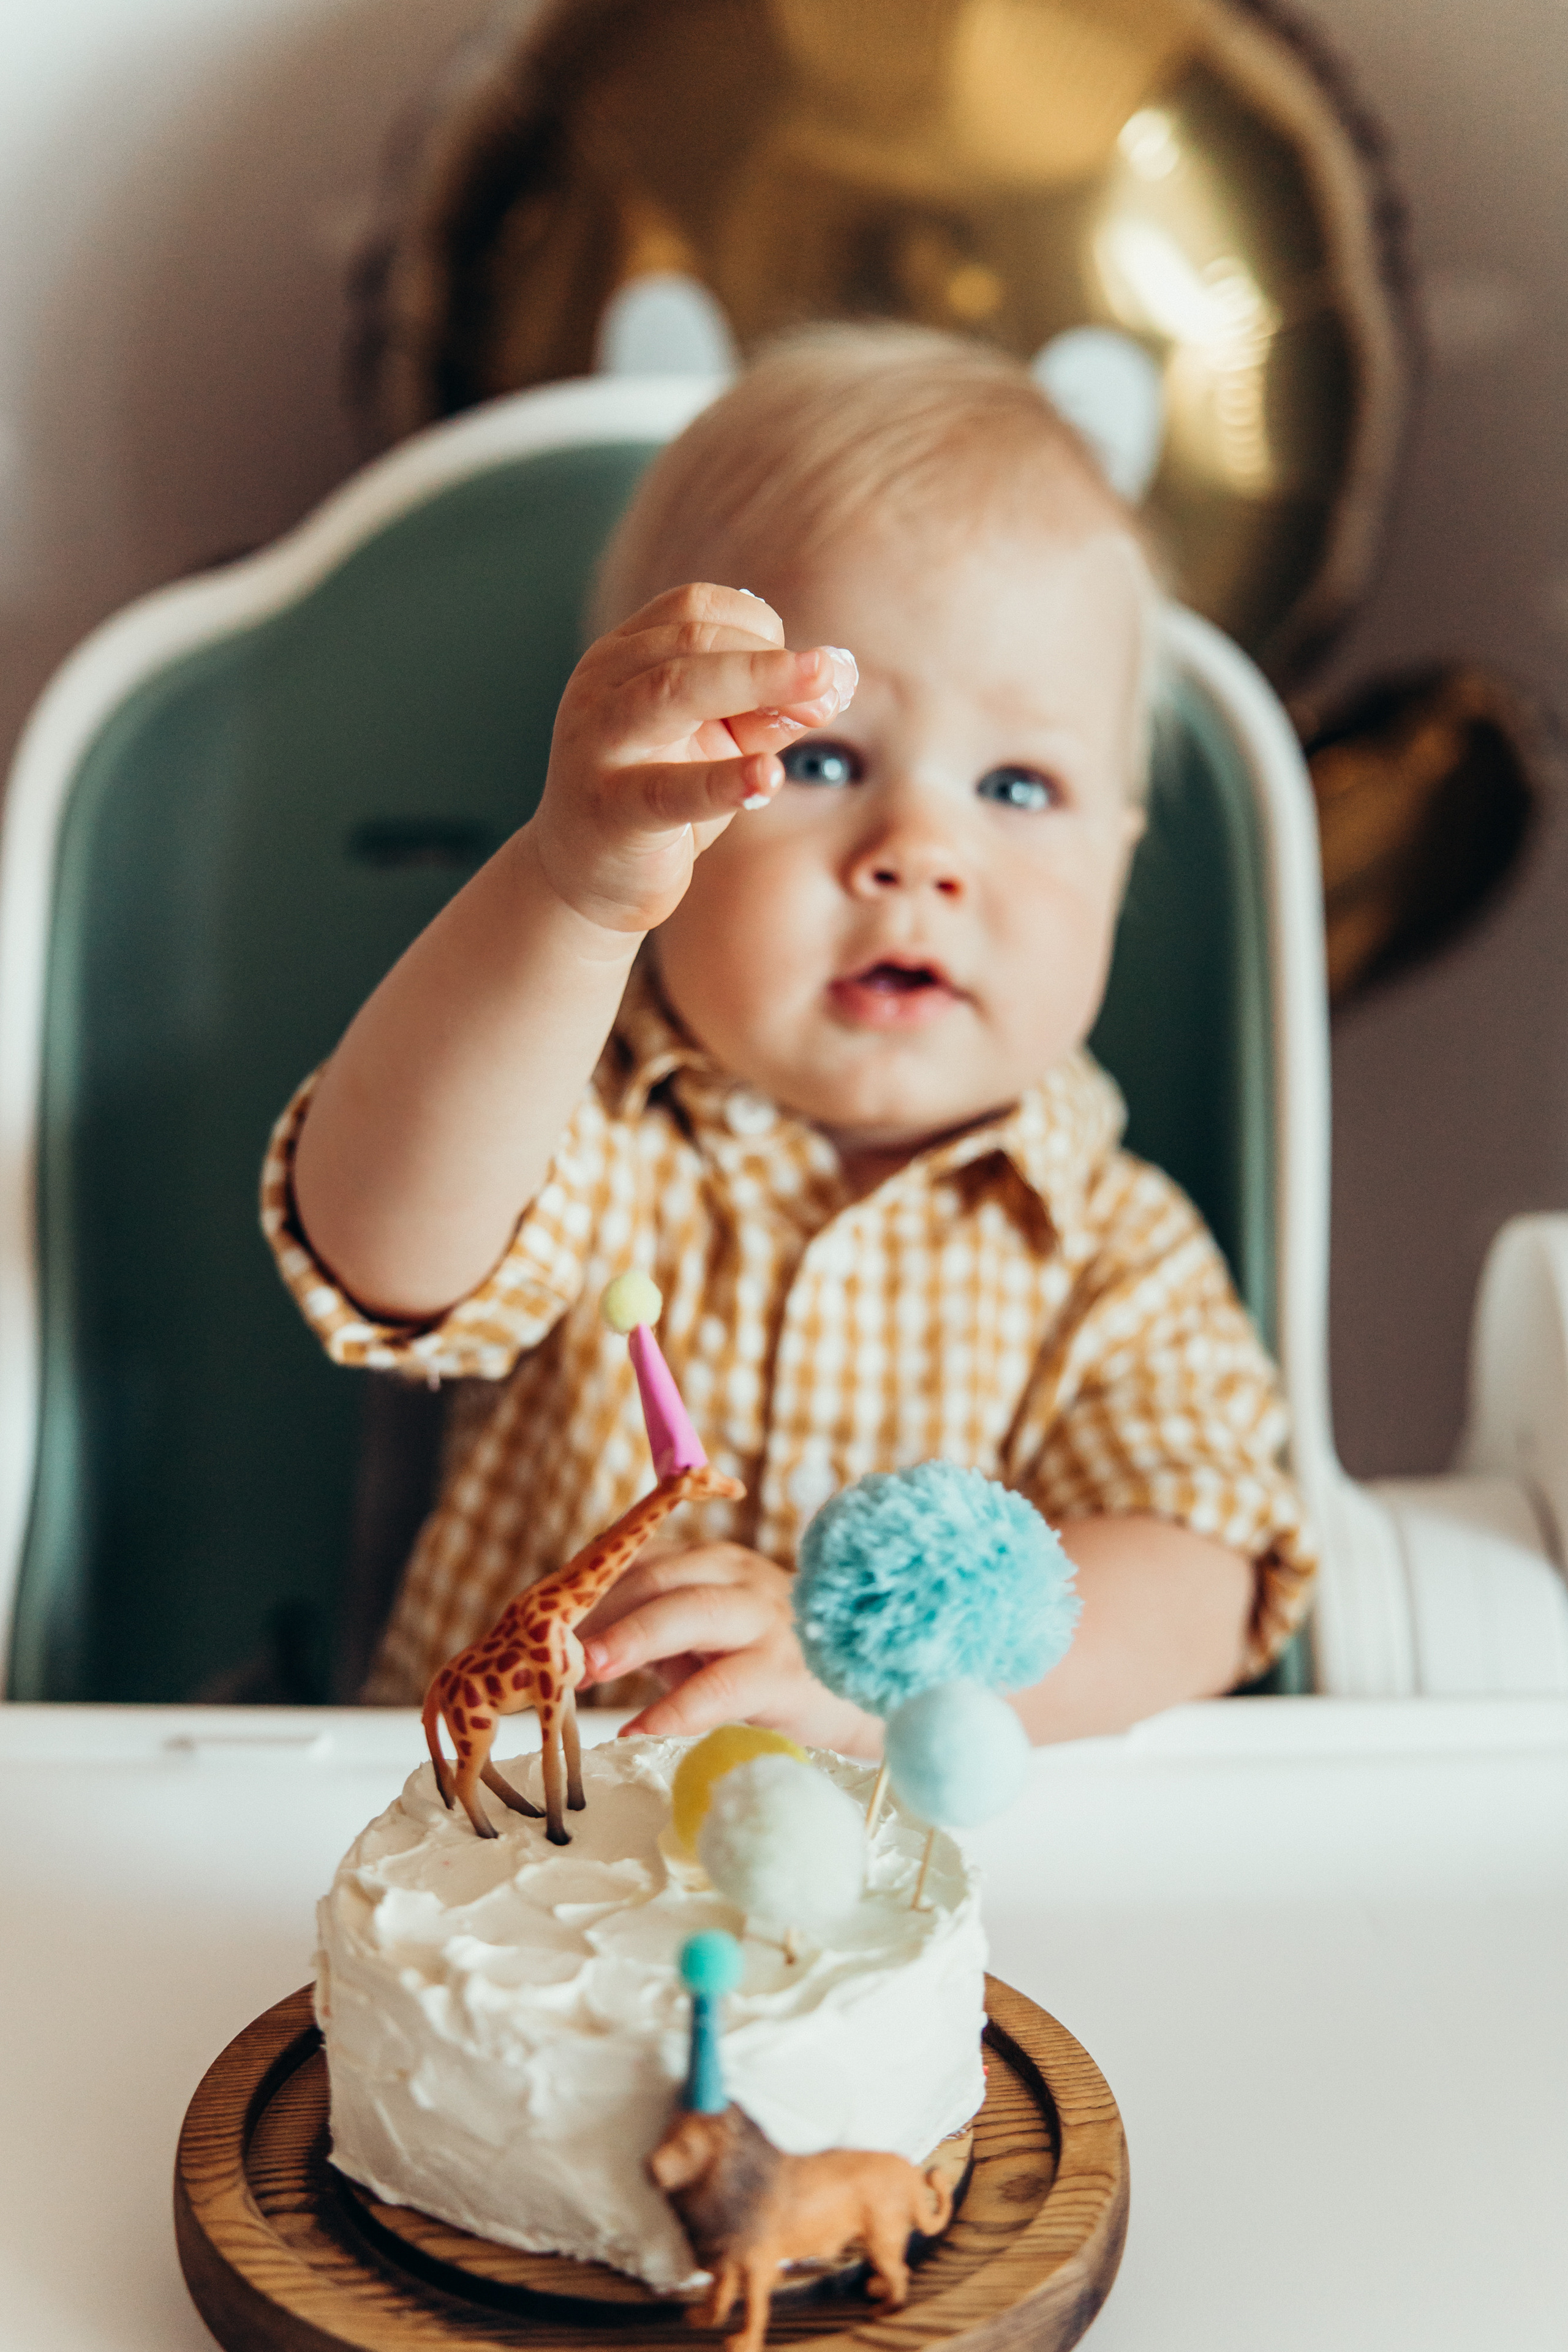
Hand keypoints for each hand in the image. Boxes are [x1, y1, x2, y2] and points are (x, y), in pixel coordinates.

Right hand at [528, 584, 856, 935]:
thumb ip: (768, 710)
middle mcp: (602, 685)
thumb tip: (835, 679)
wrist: (589, 877)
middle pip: (692, 639)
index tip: (804, 671)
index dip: (760, 628)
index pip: (696, 608)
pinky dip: (722, 782)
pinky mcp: (611, 810)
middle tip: (831, 677)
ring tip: (818, 698)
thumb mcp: (718, 742)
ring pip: (674, 690)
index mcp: (624, 655)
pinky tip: (768, 775)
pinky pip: (669, 790)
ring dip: (755, 682)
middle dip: (772, 657)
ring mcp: (598, 745)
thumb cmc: (658, 793)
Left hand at [575, 1541, 880, 1754]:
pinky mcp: (786, 1672)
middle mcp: (739, 1579)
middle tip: (551, 1646)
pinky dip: (676, 1707)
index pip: (638, 1564)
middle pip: (658, 1580)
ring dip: (631, 1639)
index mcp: (713, 1563)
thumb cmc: (768, 1663)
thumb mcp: (705, 1640)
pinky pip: (722, 1686)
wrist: (865, 1690)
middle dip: (599, 1611)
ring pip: (692, 1614)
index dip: (585, 1594)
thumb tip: (570, 1651)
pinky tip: (640, 1727)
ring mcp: (765, 1622)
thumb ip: (650, 1635)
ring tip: (585, 1671)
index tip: (538, 1625)